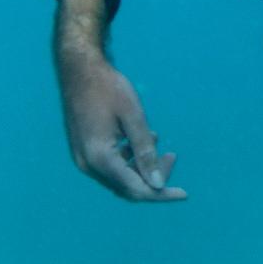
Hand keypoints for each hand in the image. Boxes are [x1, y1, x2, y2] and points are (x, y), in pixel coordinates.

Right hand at [52, 0, 182, 203]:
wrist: (78, 68)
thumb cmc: (107, 88)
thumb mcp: (133, 116)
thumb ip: (145, 151)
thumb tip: (158, 184)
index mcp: (99, 157)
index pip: (136, 189)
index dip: (162, 194)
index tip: (184, 193)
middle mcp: (87, 164)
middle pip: (128, 187)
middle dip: (154, 177)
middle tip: (172, 155)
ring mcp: (83, 159)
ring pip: (120, 178)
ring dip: (142, 167)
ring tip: (159, 140)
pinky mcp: (85, 151)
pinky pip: (111, 167)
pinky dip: (130, 159)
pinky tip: (143, 138)